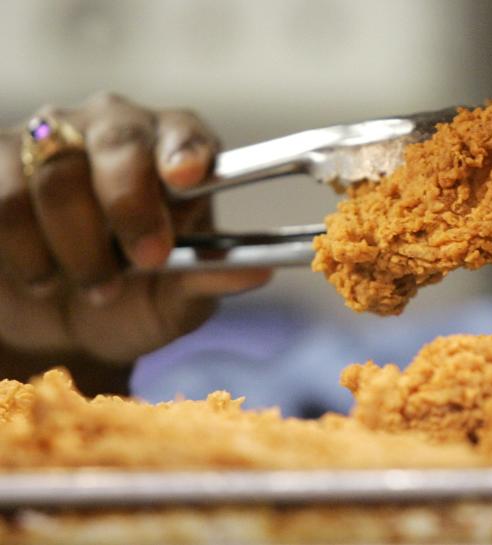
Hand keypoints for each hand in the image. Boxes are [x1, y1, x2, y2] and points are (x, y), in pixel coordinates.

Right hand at [0, 92, 270, 367]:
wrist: (59, 328)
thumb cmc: (133, 302)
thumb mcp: (176, 304)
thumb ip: (209, 283)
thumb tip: (260, 271)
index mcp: (176, 151)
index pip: (186, 133)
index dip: (185, 150)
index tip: (187, 177)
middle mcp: (114, 130)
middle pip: (119, 142)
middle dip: (129, 206)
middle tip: (144, 260)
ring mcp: (49, 139)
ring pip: (54, 176)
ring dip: (74, 246)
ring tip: (94, 288)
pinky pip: (2, 197)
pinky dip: (21, 249)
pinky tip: (40, 277)